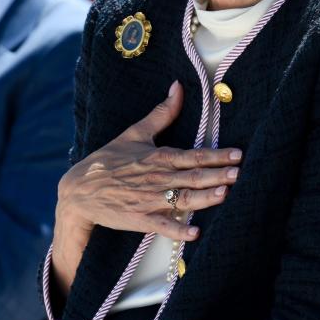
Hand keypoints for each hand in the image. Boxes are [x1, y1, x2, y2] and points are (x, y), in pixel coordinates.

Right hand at [51, 81, 240, 291]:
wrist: (80, 189)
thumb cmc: (109, 160)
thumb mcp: (135, 133)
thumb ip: (162, 113)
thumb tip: (178, 86)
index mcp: (160, 157)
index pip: (194, 155)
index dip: (217, 155)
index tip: (237, 154)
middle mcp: (158, 178)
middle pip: (193, 177)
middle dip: (218, 174)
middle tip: (239, 173)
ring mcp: (150, 200)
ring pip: (183, 199)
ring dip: (205, 198)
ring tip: (225, 194)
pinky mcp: (141, 219)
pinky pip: (163, 226)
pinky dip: (178, 230)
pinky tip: (195, 233)